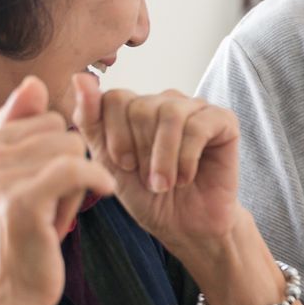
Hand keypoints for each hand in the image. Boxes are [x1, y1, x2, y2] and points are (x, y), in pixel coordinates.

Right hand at [0, 76, 116, 304]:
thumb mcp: (19, 176)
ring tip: (59, 212)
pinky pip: (76, 169)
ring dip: (79, 183)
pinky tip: (104, 193)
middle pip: (62, 130)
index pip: (47, 119)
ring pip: (73, 149)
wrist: (7, 293)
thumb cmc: (22, 235)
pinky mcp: (21, 201)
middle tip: (55, 203)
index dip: (58, 152)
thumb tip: (34, 82)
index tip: (45, 186)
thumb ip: (22, 129)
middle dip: (71, 165)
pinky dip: (97, 180)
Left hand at [70, 73, 241, 250]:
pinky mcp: (223, 121)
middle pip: (141, 107)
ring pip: (170, 114)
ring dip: (163, 158)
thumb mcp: (108, 163)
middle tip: (149, 180)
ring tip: (164, 184)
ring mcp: (195, 108)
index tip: (124, 166)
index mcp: (136, 108)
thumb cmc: (148, 197)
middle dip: (140, 151)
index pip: (115, 97)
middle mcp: (165, 101)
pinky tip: (186, 177)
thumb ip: (90, 120)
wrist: (186, 228)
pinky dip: (186, 158)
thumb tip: (80, 77)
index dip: (116, 136)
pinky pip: (198, 126)